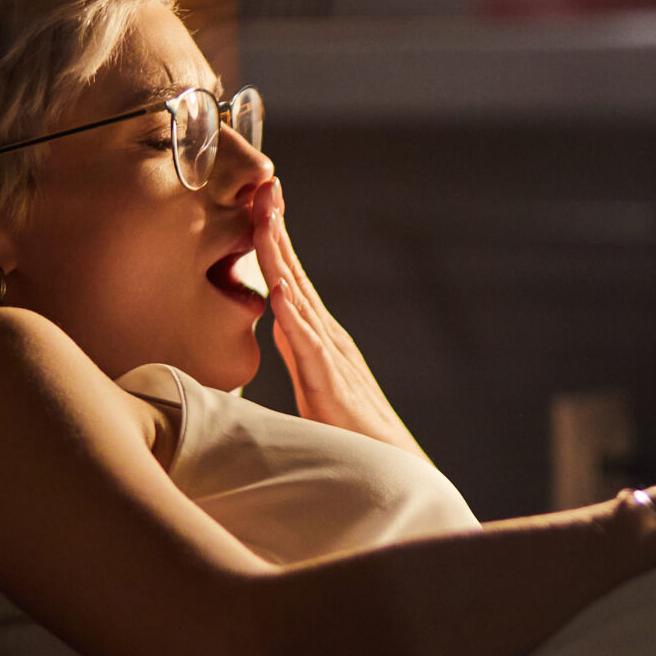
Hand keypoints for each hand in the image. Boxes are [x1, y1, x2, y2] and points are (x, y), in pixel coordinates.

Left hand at [250, 177, 424, 457]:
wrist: (393, 469)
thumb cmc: (352, 432)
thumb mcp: (314, 383)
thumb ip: (299, 352)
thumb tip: (280, 326)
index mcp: (319, 335)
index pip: (291, 277)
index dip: (275, 239)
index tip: (262, 199)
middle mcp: (328, 337)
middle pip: (295, 275)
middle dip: (277, 230)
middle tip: (264, 185)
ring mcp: (332, 358)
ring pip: (299, 300)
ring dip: (281, 260)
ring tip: (265, 222)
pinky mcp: (330, 387)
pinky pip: (309, 347)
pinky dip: (294, 317)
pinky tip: (280, 293)